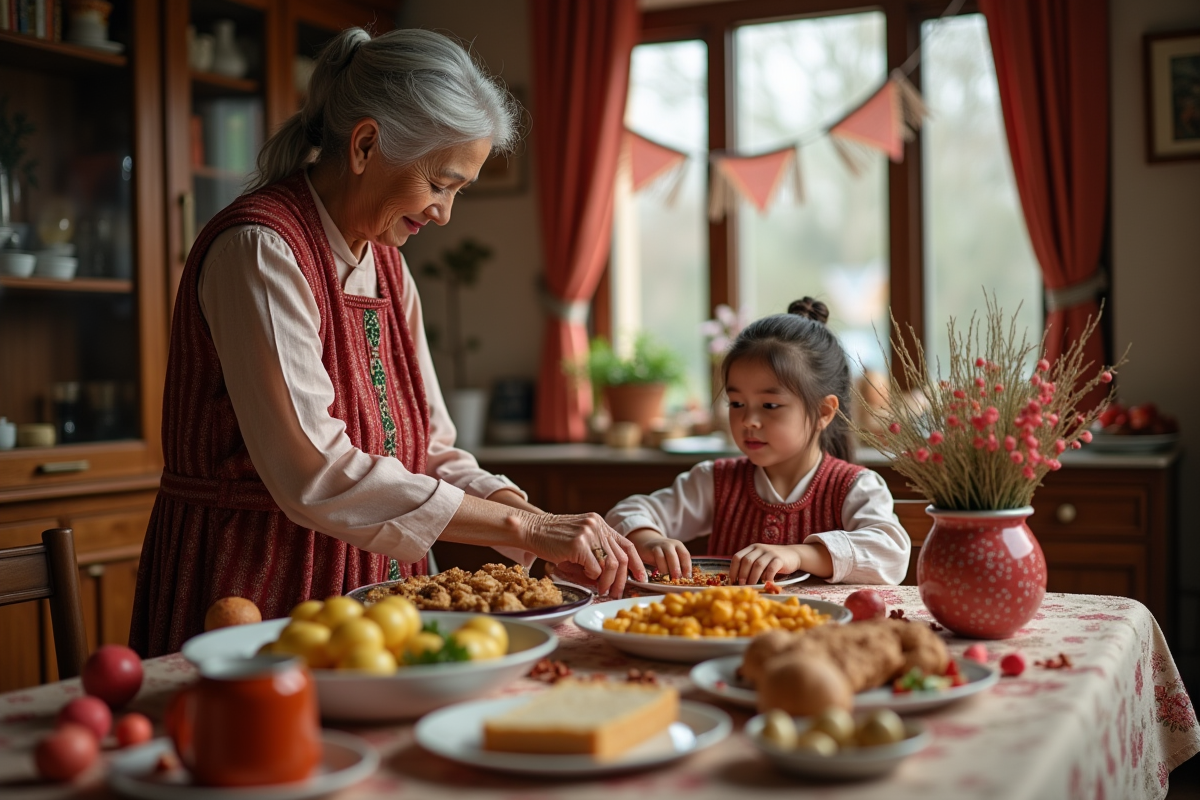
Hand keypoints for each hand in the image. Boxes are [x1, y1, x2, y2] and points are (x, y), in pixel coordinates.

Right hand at [520, 512, 645, 597]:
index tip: (641, 578)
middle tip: (616, 592)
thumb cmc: (552, 540)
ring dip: (608, 581)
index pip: (627, 544)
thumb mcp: (579, 540)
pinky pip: (594, 568)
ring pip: (611, 564)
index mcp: (600, 524)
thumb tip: (612, 579)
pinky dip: (592, 577)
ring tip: (602, 590)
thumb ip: (596, 553)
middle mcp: (597, 526)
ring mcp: (588, 533)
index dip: (636, 563)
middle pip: (621, 557)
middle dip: (622, 579)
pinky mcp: (578, 543)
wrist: (531, 530)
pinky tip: (584, 576)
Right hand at [632, 533, 691, 580]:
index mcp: (679, 546)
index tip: (687, 578)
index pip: (685, 556)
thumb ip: (678, 566)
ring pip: (664, 556)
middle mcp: (671, 544)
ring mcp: (661, 546)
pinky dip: (658, 567)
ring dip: (666, 568)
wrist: (648, 543)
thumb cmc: (663, 555)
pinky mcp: (652, 549)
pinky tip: (658, 575)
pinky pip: (656, 558)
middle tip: (677, 578)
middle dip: (676, 568)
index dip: (687, 567)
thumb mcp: (672, 558)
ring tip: (667, 578)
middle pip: (675, 556)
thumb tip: (684, 580)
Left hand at [729, 544, 802, 585]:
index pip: (738, 557)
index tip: (732, 581)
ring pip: (758, 565)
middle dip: (742, 574)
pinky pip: (771, 569)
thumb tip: (738, 582)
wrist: (793, 554)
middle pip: (747, 561)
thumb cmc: (772, 561)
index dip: (733, 569)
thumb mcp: (760, 559)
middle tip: (741, 585)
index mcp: (752, 548)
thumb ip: (751, 567)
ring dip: (753, 577)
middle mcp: (759, 548)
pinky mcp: (779, 559)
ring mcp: (770, 553)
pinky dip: (767, 577)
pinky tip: (766, 584)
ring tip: (751, 587)